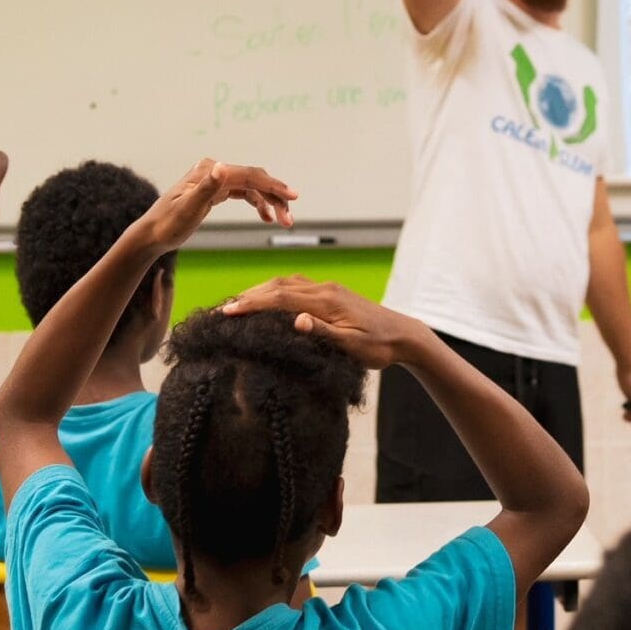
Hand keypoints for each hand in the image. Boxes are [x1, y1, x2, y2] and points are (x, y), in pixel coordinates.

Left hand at [141, 158, 298, 249]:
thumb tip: (221, 167)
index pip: (248, 175)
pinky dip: (258, 203)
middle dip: (276, 197)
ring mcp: (215, 180)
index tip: (293, 196)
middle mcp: (214, 171)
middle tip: (290, 217)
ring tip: (285, 221)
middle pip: (254, 179)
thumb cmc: (167, 224)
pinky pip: (244, 193)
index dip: (273, 185)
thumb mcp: (188, 208)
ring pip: (252, 188)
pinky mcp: (215, 192)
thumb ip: (206, 188)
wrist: (152, 235)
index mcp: (209, 171)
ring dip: (270, 202)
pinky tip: (267, 217)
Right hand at [222, 277, 417, 369]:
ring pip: (287, 283)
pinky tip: (270, 300)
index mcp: (326, 301)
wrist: (404, 335)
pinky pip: (297, 286)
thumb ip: (322, 332)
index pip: (281, 297)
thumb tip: (295, 320)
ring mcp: (328, 289)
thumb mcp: (351, 345)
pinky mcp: (332, 294)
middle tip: (226, 308)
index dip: (253, 303)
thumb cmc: (379, 346)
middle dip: (251, 295)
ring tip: (241, 303)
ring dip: (262, 291)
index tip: (229, 311)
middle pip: (279, 285)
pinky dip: (278, 291)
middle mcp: (325, 289)